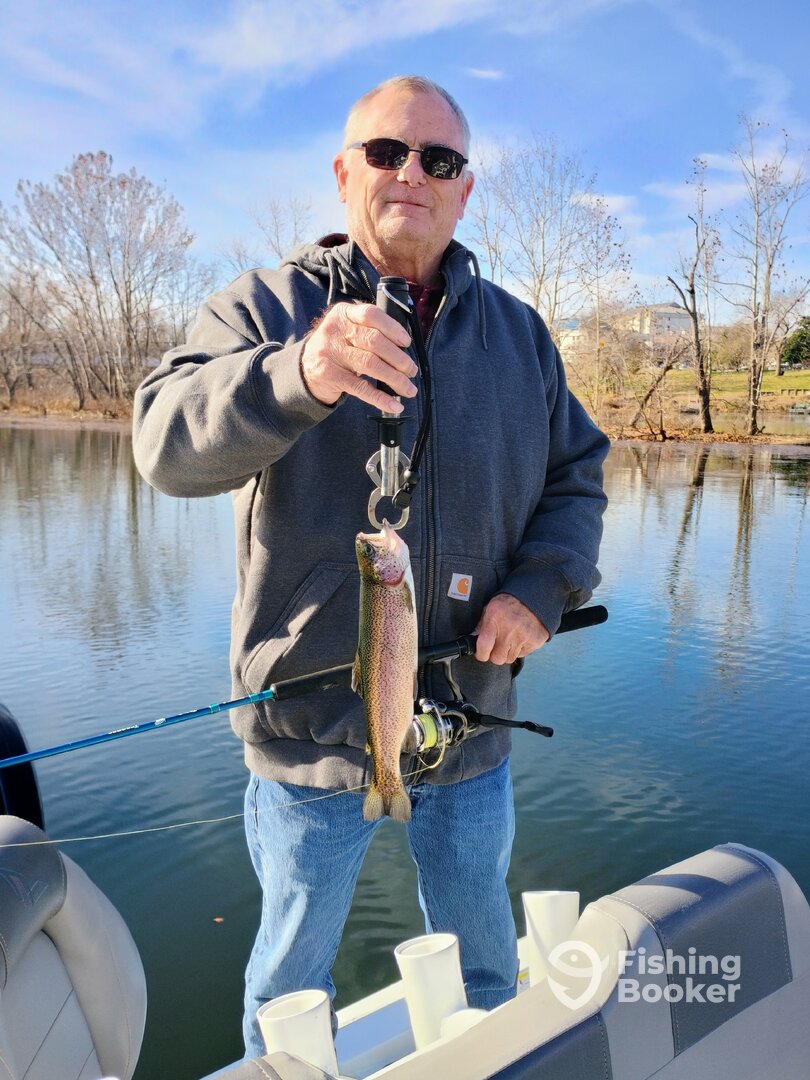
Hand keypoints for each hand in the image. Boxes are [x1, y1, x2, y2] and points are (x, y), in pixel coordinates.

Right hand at [301, 302, 417, 411]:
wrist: (304, 369)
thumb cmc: (336, 348)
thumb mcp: (346, 330)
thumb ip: (369, 330)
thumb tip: (404, 349)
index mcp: (343, 314)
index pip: (371, 315)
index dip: (392, 328)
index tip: (406, 342)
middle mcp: (335, 331)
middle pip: (374, 341)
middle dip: (399, 358)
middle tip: (411, 370)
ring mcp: (331, 353)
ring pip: (370, 364)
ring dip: (395, 378)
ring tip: (408, 388)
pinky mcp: (330, 376)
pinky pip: (361, 387)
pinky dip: (380, 398)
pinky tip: (394, 405)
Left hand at [474, 594, 549, 665]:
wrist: (533, 597)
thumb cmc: (508, 603)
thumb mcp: (490, 608)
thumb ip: (481, 625)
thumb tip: (472, 640)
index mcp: (495, 619)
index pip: (484, 646)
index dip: (481, 654)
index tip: (481, 654)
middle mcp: (510, 629)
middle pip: (498, 658)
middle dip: (495, 655)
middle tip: (496, 646)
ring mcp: (524, 636)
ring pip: (510, 658)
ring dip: (508, 652)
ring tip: (510, 639)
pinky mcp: (535, 641)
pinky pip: (523, 655)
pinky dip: (520, 649)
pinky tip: (520, 637)